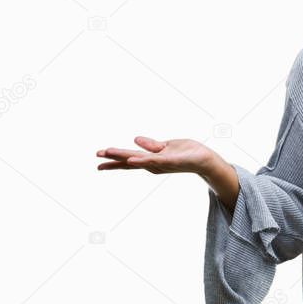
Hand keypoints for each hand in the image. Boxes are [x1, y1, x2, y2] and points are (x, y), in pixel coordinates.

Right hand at [95, 137, 217, 175]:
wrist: (206, 159)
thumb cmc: (187, 153)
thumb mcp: (166, 146)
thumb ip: (151, 145)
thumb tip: (135, 139)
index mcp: (151, 159)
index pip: (130, 158)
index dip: (115, 157)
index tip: (99, 156)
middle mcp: (154, 164)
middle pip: (130, 161)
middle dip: (113, 159)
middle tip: (97, 158)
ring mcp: (162, 163)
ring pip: (139, 160)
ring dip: (123, 157)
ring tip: (108, 153)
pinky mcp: (171, 161)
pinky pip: (155, 160)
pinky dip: (143, 160)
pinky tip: (133, 159)